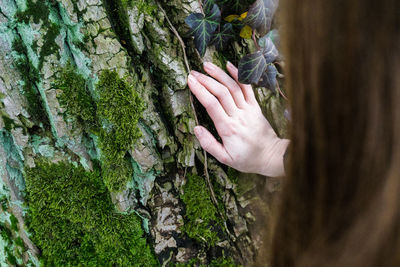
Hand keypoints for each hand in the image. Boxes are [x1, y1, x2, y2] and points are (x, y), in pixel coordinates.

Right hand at [188, 61, 288, 176]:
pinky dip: (238, 75)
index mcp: (227, 129)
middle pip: (220, 93)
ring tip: (207, 65)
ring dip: (219, 74)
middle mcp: (238, 116)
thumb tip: (196, 128)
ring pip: (233, 87)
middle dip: (205, 80)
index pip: (211, 105)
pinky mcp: (256, 107)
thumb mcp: (225, 158)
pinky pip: (247, 88)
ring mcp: (248, 109)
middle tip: (193, 73)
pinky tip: (229, 65)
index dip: (200, 91)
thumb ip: (209, 144)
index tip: (190, 81)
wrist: (271, 156)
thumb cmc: (247, 159)